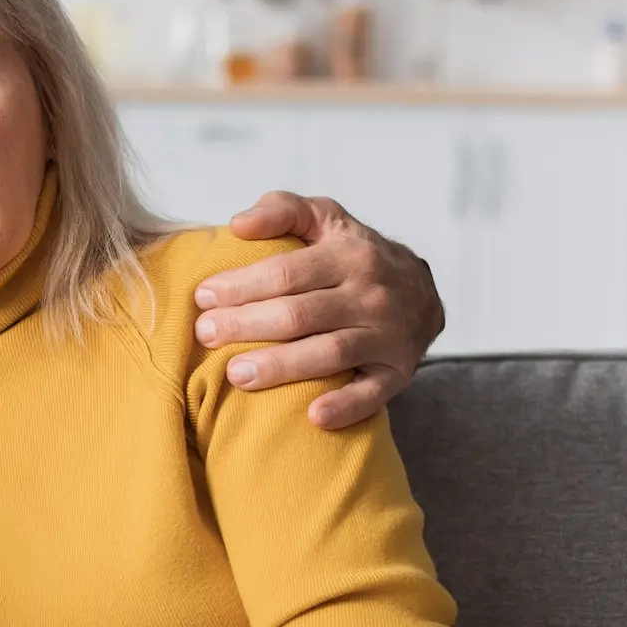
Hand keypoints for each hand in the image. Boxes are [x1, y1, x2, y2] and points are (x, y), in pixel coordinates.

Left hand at [195, 192, 444, 429]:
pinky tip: (313, 416)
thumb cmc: (353, 254)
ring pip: (329, 352)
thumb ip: (281, 210)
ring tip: (236, 374)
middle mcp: (371, 295)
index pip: (286, 273)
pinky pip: (372, 393)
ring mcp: (387, 336)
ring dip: (281, 366)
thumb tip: (238, 224)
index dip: (241, 286)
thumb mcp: (324, 218)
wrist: (422, 292)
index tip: (203, 297)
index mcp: (349, 255)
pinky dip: (346, 406)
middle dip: (247, 325)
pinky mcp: (396, 372)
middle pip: (300, 314)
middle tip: (206, 334)